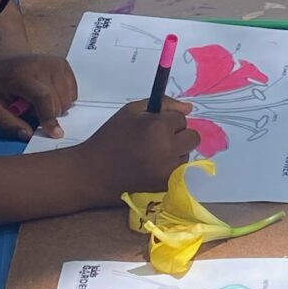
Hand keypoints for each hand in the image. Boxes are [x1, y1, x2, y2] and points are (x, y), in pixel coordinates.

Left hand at [0, 50, 76, 140]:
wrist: (3, 60)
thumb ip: (8, 123)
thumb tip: (28, 134)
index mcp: (21, 75)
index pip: (42, 97)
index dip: (49, 117)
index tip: (55, 133)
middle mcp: (41, 66)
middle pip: (58, 102)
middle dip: (48, 114)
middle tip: (31, 108)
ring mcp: (54, 64)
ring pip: (68, 100)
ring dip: (56, 108)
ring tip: (38, 100)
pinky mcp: (63, 65)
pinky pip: (72, 93)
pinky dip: (63, 100)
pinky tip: (48, 94)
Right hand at [77, 100, 200, 196]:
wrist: (95, 171)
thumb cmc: (111, 137)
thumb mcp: (131, 111)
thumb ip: (163, 104)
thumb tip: (189, 108)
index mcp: (159, 127)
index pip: (181, 118)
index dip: (167, 120)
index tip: (152, 125)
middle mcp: (169, 149)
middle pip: (192, 137)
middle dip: (178, 134)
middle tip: (158, 138)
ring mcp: (169, 169)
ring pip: (186, 154)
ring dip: (175, 151)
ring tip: (151, 153)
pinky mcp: (166, 184)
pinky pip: (179, 170)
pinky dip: (169, 167)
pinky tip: (151, 166)